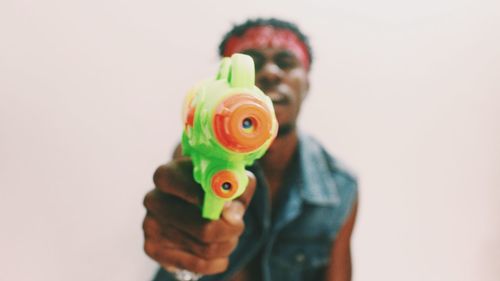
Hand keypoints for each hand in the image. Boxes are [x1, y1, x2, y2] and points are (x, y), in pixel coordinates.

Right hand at [143, 157, 256, 274]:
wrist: (191, 211)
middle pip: (203, 226)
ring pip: (206, 247)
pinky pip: (198, 264)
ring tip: (229, 236)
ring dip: (227, 244)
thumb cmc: (213, 190)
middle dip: (230, 229)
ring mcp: (150, 225)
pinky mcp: (153, 248)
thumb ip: (238, 189)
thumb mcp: (229, 181)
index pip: (177, 182)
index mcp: (168, 174)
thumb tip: (231, 214)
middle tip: (238, 225)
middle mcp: (154, 198)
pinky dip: (218, 261)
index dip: (202, 196)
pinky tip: (220, 253)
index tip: (226, 206)